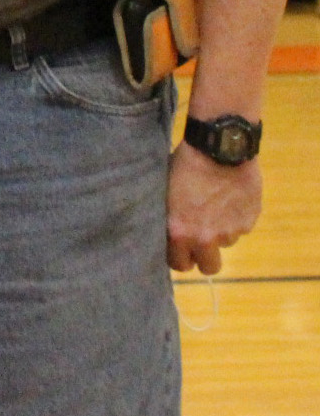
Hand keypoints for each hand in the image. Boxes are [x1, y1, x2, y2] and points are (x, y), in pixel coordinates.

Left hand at [166, 143, 261, 273]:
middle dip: (204, 256)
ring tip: (215, 205)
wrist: (219, 148)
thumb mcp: (167, 191)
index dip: (180, 258)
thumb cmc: (184, 163)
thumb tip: (169, 231)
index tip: (180, 250)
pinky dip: (235, 217)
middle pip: (209, 267)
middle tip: (201, 239)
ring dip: (220, 231)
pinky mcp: (248, 221)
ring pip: (225, 243)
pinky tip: (229, 197)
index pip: (179, 265)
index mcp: (180, 231)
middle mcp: (206, 237)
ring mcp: (230, 231)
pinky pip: (240, 226)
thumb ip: (171, 217)